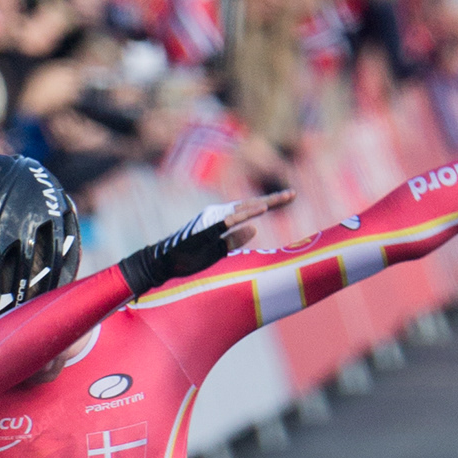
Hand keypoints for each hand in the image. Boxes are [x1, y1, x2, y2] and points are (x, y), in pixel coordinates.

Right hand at [118, 193, 293, 295]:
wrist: (163, 263)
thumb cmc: (187, 258)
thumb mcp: (217, 251)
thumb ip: (234, 239)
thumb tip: (254, 230)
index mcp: (221, 220)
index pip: (250, 210)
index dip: (269, 204)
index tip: (288, 199)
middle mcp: (218, 214)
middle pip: (250, 205)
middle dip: (273, 200)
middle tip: (293, 194)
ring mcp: (213, 219)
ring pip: (243, 208)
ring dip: (263, 203)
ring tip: (283, 198)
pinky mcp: (208, 227)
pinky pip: (230, 218)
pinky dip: (247, 213)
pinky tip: (261, 209)